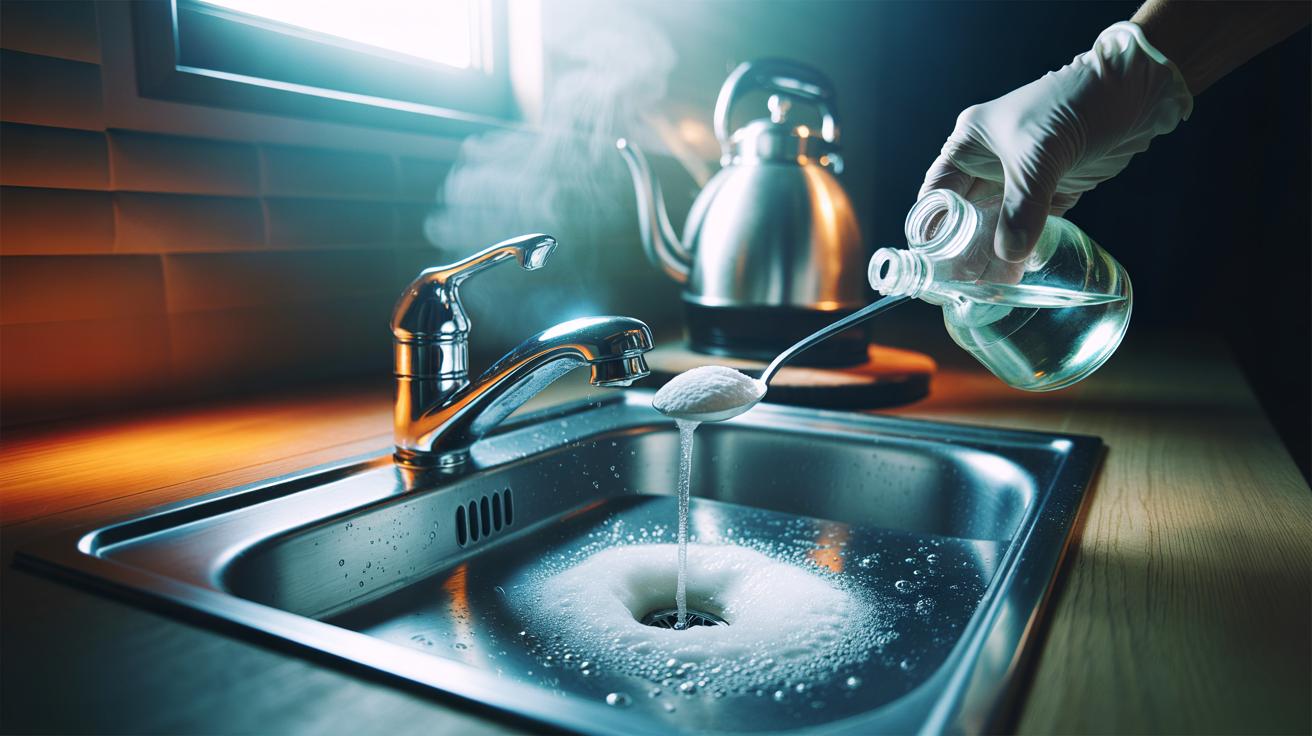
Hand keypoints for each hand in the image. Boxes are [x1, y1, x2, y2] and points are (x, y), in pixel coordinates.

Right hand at [921, 22, 1192, 261]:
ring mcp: (1020, 180)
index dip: (931, 228)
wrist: (1135, 92)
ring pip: (995, 227)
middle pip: (963, 217)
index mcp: (970, 144)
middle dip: (961, 250)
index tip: (931, 263)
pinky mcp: (1051, 192)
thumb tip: (1007, 254)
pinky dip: (1022, 250)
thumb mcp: (1040, 155)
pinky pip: (1028, 228)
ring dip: (991, 255)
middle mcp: (989, 164)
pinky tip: (1017, 273)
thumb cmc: (1074, 104)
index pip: (936, 193)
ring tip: (988, 288)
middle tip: (959, 285)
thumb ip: (1022, 206)